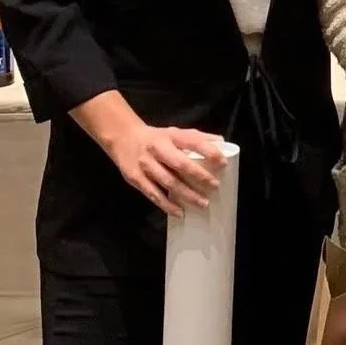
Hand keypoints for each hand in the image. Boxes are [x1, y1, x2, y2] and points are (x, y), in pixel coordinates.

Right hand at [106, 123, 227, 217]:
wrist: (122, 137)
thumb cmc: (156, 137)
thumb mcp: (175, 132)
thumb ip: (196, 138)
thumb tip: (222, 143)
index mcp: (171, 135)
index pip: (193, 141)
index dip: (209, 151)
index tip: (223, 163)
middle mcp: (158, 149)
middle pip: (180, 164)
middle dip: (199, 176)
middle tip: (215, 186)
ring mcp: (145, 164)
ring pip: (168, 182)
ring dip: (187, 194)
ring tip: (203, 203)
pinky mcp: (135, 178)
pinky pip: (153, 194)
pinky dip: (167, 205)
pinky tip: (180, 212)